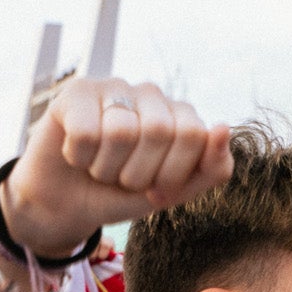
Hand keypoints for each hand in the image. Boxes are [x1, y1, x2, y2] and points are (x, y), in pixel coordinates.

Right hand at [3, 77, 231, 257]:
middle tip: (122, 178)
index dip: (171, 174)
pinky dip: (79, 156)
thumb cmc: (124, 194)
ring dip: (106, 167)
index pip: (195, 135)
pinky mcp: (78, 91)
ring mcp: (115, 87)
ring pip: (120, 132)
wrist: (67, 204)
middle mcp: (153, 94)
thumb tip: (223, 127)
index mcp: (184, 116)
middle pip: (159, 130)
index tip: (155, 187)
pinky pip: (85, 130)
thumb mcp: (175, 193)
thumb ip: (212, 168)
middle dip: (137, 173)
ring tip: (99, 166)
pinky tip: (76, 153)